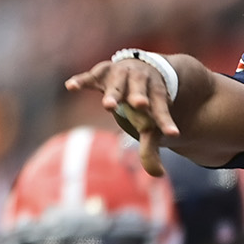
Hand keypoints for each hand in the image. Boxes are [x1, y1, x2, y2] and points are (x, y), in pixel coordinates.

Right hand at [65, 59, 180, 176]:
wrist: (140, 69)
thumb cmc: (146, 103)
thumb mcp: (151, 123)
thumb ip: (151, 148)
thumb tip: (158, 174)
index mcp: (155, 92)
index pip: (162, 108)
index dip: (166, 121)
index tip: (173, 134)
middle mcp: (139, 80)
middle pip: (139, 89)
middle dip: (139, 97)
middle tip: (140, 105)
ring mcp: (120, 75)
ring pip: (116, 84)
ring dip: (113, 93)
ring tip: (108, 106)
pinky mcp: (101, 73)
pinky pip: (89, 78)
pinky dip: (81, 81)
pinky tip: (70, 86)